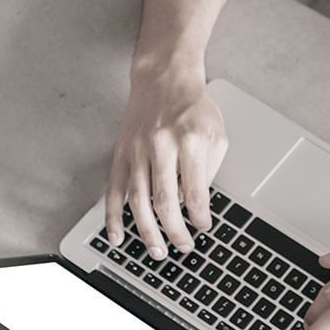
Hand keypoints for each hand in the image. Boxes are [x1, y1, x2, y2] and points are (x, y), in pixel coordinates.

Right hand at [105, 67, 229, 257]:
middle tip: (183, 247)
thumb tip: (196, 203)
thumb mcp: (216, 133)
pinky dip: (113, 216)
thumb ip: (209, 169)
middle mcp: (161, 146)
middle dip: (175, 231)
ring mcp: (137, 150)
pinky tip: (117, 236)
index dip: (200, 216)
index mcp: (190, 140)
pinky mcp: (121, 153)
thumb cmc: (193, 106)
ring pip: (138, 200)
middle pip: (165, 200)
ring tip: (157, 251)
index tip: (203, 228)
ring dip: (147, 231)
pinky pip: (114, 190)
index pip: (196, 190)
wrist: (163, 78)